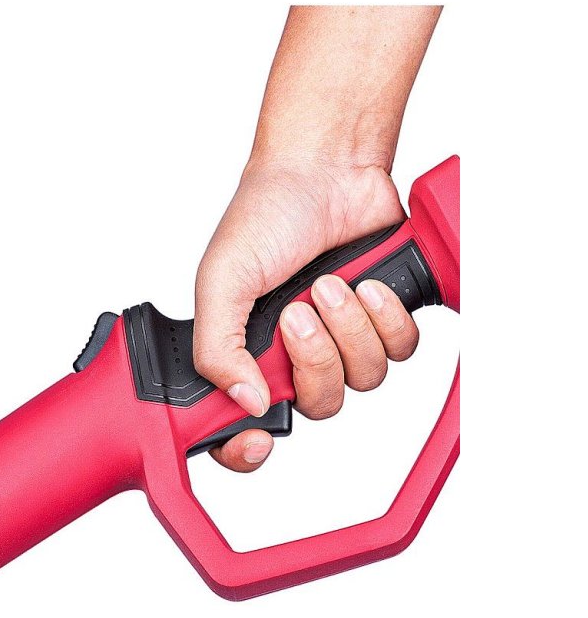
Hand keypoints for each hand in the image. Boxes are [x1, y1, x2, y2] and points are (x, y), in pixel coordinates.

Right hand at [193, 158, 418, 471]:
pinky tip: (365, 283)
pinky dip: (386, 318)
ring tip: (331, 285)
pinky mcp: (383, 319)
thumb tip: (244, 403)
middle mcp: (294, 355)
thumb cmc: (264, 215)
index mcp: (246, 353)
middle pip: (318, 407)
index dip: (248, 448)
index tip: (258, 437)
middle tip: (299, 313)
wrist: (325, 169)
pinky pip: (401, 352)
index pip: (241, 426)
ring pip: (363, 381)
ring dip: (350, 329)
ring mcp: (341, 339)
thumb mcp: (220, 281)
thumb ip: (217, 348)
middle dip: (315, 360)